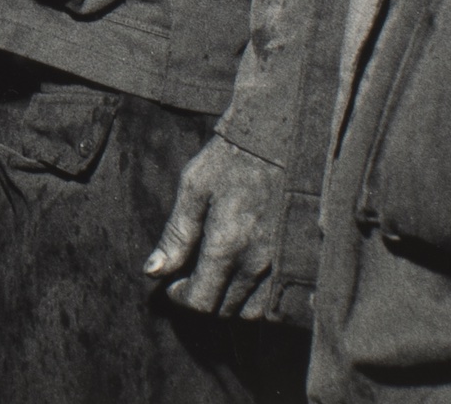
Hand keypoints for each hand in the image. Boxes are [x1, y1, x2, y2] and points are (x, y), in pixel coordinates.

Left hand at [143, 135, 281, 318]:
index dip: (180, 296)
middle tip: (191, 273)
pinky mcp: (297, 261)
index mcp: (227, 246)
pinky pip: (276, 300)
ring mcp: (281, 265)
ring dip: (229, 301)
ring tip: (217, 273)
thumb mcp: (194, 187)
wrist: (280, 141)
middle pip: (224, 309)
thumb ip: (176, 234)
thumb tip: (153, 270)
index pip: (201, 301)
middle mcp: (257, 264)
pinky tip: (243, 272)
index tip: (172, 281)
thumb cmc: (231, 159)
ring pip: (252, 311)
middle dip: (202, 298)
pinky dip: (256, 297)